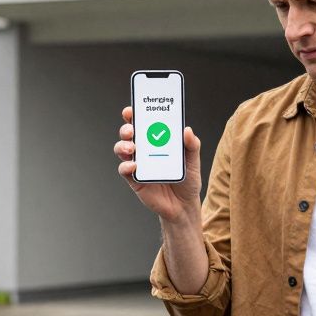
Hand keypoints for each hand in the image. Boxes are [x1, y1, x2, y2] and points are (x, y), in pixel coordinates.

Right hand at [113, 106, 202, 224]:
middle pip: (128, 134)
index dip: (134, 114)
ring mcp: (138, 164)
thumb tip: (187, 130)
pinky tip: (134, 166)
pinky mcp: (135, 179)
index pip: (142, 123)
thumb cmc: (188, 179)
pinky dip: (126, 166)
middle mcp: (144, 150)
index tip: (132, 110)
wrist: (184, 205)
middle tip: (131, 130)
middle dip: (126, 128)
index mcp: (157, 140)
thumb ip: (192, 145)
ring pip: (122, 149)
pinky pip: (125, 170)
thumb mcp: (193, 160)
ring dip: (123, 146)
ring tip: (132, 147)